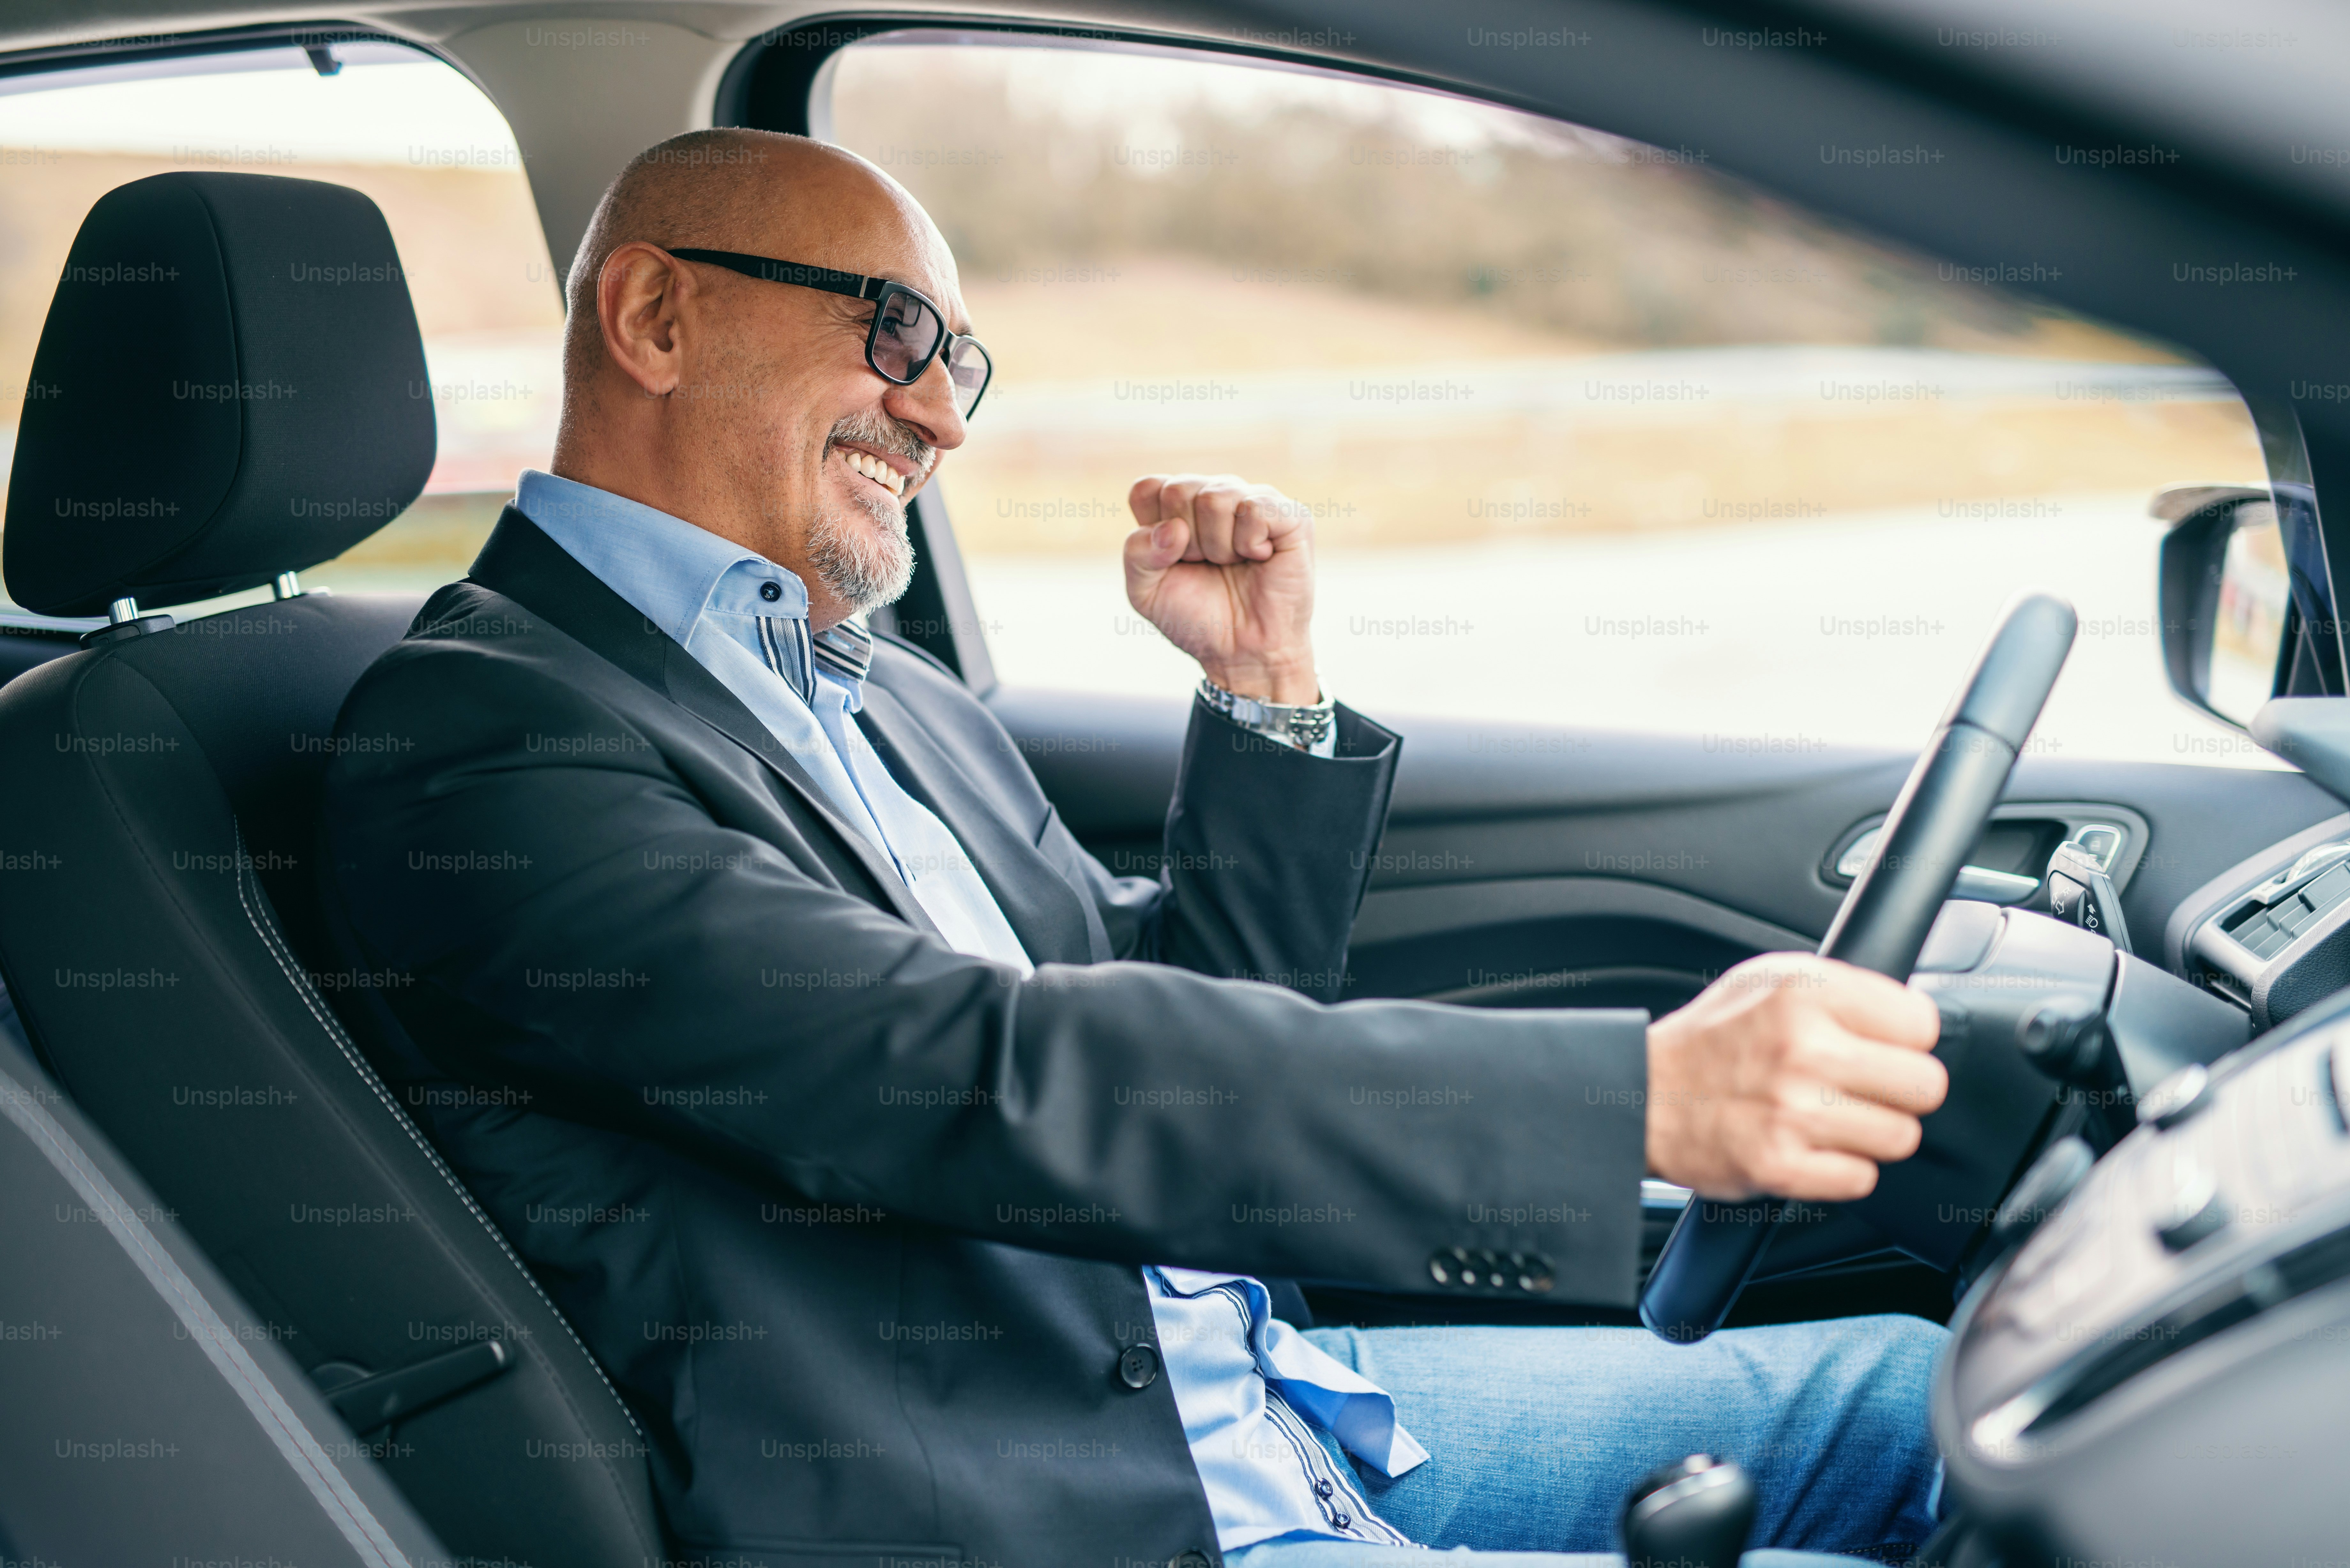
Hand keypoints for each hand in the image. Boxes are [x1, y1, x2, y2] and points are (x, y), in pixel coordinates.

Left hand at [1123, 473, 1317, 703]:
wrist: (1243, 653)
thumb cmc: (1197, 618)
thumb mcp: (1146, 592)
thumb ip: (1137, 553)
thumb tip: (1173, 527)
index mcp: (1179, 508)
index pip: (1148, 488)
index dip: (1153, 529)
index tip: (1173, 561)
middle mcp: (1216, 496)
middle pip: (1178, 489)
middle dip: (1186, 543)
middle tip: (1207, 566)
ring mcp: (1254, 500)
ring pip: (1215, 497)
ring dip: (1218, 546)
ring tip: (1233, 565)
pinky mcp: (1290, 516)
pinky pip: (1255, 507)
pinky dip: (1250, 543)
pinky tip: (1260, 557)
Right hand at [1644, 953, 1945, 1201]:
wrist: (1641, 1096)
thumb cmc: (1712, 1039)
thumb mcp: (1771, 980)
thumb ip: (1843, 990)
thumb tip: (1913, 1018)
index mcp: (1804, 992)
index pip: (1922, 1023)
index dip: (1904, 1039)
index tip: (1879, 1047)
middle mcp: (1802, 1048)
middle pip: (1925, 1085)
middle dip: (1899, 1091)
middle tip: (1862, 1089)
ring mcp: (1793, 1111)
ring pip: (1901, 1137)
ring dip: (1871, 1134)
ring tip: (1829, 1118)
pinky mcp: (1781, 1166)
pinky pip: (1862, 1179)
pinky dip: (1840, 1170)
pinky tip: (1808, 1146)